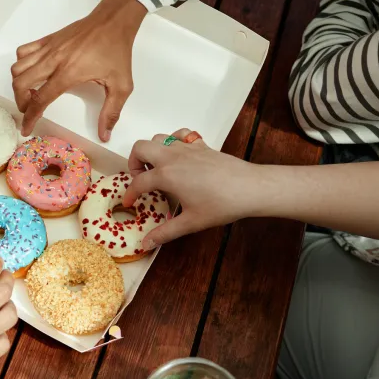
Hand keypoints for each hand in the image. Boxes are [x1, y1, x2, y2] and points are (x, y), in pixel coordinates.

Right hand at [11, 0, 145, 140]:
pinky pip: (23, 51)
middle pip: (21, 83)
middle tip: (30, 109)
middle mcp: (53, 60)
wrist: (113, 21)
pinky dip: (21, 63)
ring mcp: (48, 48)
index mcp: (68, 74)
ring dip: (18, 83)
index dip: (30, 117)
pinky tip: (34, 71)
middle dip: (20, 101)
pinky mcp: (48, 39)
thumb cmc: (117, 51)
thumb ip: (111, 111)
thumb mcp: (121, 85)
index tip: (25, 128)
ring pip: (18, 66)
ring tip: (31, 91)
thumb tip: (105, 135)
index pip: (40, 99)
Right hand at [124, 129, 261, 247]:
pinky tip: (178, 156)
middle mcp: (172, 157)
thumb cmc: (220, 205)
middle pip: (140, 147)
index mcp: (166, 175)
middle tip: (141, 179)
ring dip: (152, 151)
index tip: (129, 203)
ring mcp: (186, 148)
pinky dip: (173, 141)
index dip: (130, 194)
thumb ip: (165, 232)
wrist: (249, 188)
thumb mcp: (191, 222)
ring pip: (158, 138)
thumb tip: (146, 243)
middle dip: (134, 162)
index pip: (138, 182)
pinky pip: (179, 134)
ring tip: (157, 169)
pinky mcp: (200, 145)